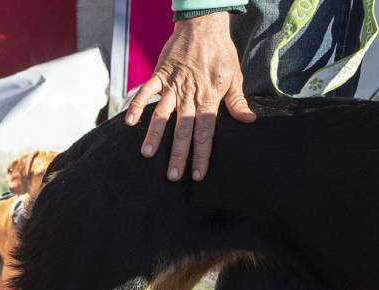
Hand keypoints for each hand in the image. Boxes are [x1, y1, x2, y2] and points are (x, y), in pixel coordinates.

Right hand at [125, 13, 255, 180]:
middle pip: (183, 130)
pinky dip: (137, 105)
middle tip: (173, 175)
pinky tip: (130, 122)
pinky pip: (146, 91)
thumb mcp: (235, 76)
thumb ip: (237, 101)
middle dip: (178, 154)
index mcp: (209, 97)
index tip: (197, 174)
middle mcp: (190, 94)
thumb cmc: (221, 52)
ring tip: (148, 154)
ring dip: (155, 135)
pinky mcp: (160, 74)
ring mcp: (173, 84)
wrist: (203, 25)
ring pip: (162, 114)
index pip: (205, 132)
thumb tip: (248, 120)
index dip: (201, 154)